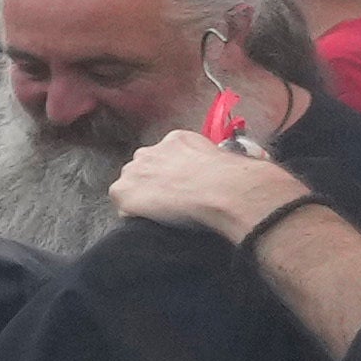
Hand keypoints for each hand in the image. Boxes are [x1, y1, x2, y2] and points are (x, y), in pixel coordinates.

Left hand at [101, 127, 291, 244]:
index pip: (164, 157)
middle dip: (153, 183)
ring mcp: (135, 170)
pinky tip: (156, 222)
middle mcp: (151, 150)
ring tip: (165, 213)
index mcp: (176, 139)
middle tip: (172, 201)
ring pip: (130, 187)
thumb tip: (221, 173)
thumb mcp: (224, 157)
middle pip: (142, 169)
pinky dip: (136, 216)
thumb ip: (210, 161)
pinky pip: (125, 209)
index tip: (182, 187)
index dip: (172, 175)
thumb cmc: (235, 177)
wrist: (227, 190)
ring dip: (142, 198)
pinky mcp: (125, 192)